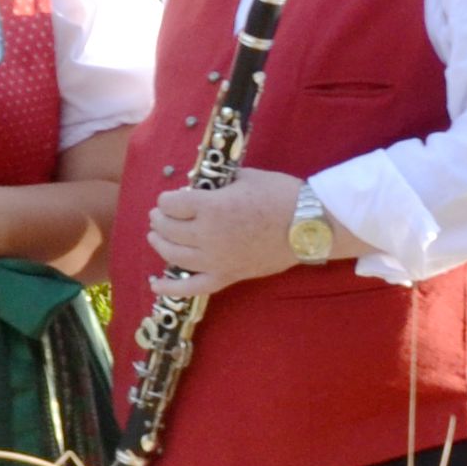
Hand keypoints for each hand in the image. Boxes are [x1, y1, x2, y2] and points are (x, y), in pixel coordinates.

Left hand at [144, 168, 308, 296]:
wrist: (311, 225)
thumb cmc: (280, 195)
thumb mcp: (245, 177)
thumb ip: (216, 183)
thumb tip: (198, 186)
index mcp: (210, 208)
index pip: (170, 204)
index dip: (168, 200)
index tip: (173, 198)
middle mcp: (207, 236)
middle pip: (168, 228)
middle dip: (160, 219)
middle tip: (161, 214)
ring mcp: (215, 259)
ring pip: (173, 255)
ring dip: (160, 244)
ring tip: (157, 236)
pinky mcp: (227, 276)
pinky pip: (192, 288)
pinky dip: (170, 288)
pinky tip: (155, 284)